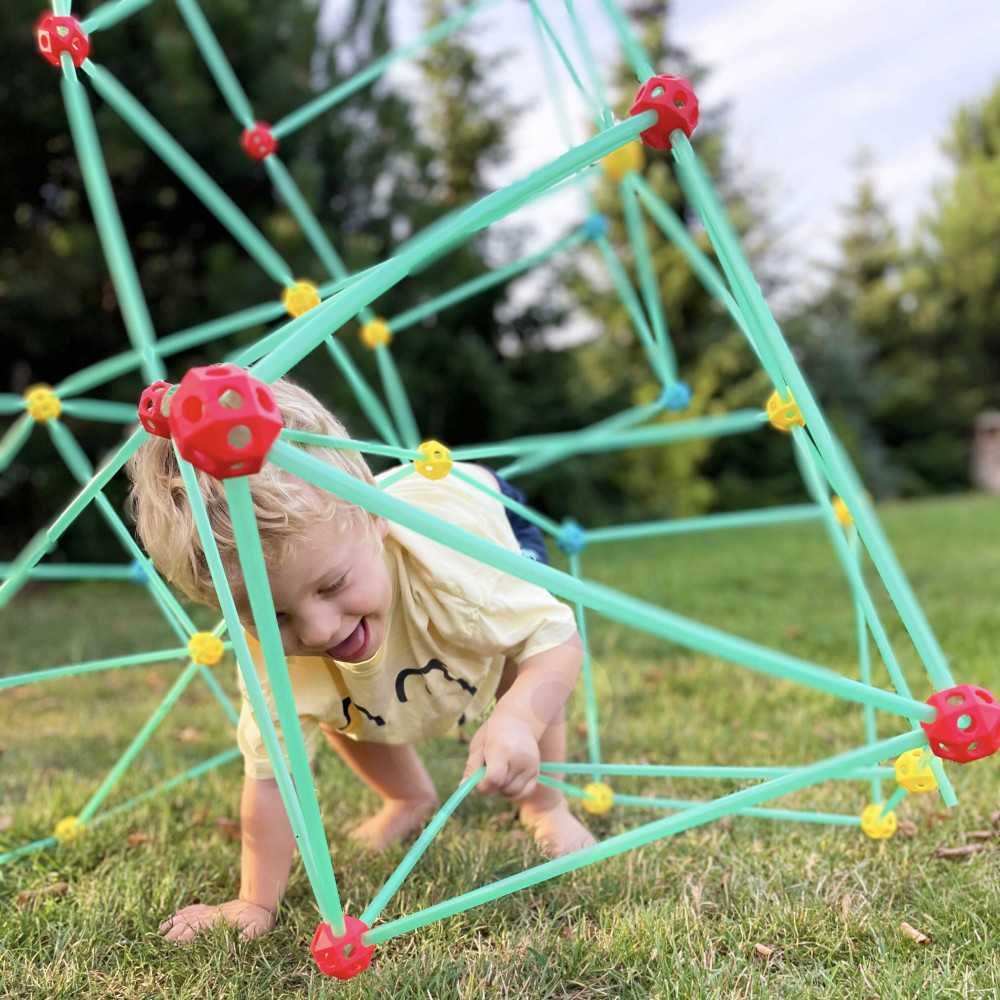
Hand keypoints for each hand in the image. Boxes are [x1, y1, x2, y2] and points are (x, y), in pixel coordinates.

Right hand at [158, 898, 275, 942]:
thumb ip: (251, 934)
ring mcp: (210, 911)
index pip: (197, 927)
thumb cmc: (260, 918)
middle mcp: (211, 914)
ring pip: (187, 915)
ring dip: (174, 922)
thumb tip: (241, 942)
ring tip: (160, 932)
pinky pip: (192, 910)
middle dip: (174, 932)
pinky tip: (173, 919)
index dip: (186, 935)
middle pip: (187, 921)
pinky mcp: (211, 910)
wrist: (261, 902)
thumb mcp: (259, 927)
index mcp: (218, 920)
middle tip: (160, 942)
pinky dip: (181, 914)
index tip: (174, 944)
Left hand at [462, 713, 539, 799]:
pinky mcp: (536, 772)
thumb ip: (471, 767)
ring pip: (512, 793)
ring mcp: (531, 766)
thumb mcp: (478, 744)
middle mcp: (519, 759)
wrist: (519, 720)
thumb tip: (462, 787)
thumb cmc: (493, 732)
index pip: (493, 779)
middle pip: (501, 787)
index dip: (482, 785)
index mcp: (502, 749)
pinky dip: (514, 792)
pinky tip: (508, 779)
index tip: (477, 779)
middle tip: (487, 771)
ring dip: (502, 789)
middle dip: (490, 786)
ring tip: (499, 772)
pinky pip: (524, 792)